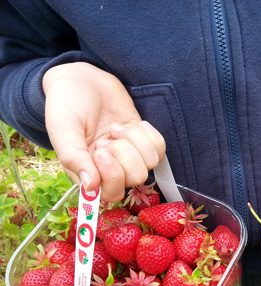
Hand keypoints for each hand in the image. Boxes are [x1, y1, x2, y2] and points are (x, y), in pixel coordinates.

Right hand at [42, 62, 165, 201]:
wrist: (82, 78)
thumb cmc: (66, 104)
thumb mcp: (62, 128)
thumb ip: (73, 157)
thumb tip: (90, 186)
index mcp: (87, 173)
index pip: (112, 194)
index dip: (113, 176)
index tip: (100, 150)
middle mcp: (109, 169)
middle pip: (135, 178)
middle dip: (124, 153)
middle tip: (107, 136)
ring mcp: (129, 156)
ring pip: (150, 163)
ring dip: (135, 141)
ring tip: (116, 128)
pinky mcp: (142, 142)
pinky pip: (160, 150)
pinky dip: (150, 135)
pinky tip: (135, 125)